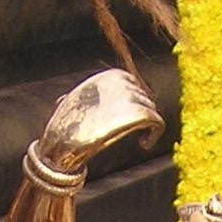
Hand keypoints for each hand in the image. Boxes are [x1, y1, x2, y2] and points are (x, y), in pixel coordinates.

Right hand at [38, 68, 163, 177]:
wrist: (65, 139)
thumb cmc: (65, 124)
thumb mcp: (74, 101)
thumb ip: (87, 96)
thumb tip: (84, 100)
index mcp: (107, 77)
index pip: (130, 81)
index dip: (133, 97)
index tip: (129, 113)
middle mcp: (120, 84)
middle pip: (142, 94)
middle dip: (141, 110)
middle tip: (136, 128)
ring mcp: (129, 98)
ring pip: (150, 107)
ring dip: (147, 122)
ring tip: (139, 136)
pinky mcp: (136, 116)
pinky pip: (157, 122)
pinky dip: (155, 134)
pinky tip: (145, 143)